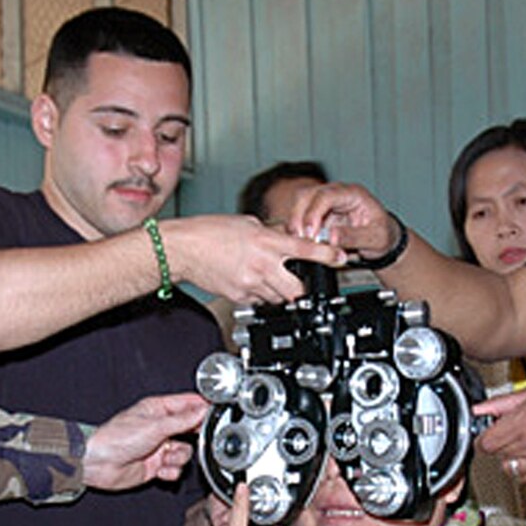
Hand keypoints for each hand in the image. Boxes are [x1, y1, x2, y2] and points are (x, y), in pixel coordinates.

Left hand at [81, 393, 206, 490]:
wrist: (99, 463)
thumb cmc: (116, 438)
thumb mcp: (155, 425)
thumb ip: (182, 420)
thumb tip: (202, 410)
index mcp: (158, 410)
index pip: (187, 403)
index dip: (202, 407)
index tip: (215, 412)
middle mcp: (160, 427)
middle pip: (190, 430)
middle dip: (193, 437)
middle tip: (194, 439)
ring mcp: (159, 447)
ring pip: (185, 452)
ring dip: (179, 457)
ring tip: (166, 457)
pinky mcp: (156, 465)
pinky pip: (175, 468)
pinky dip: (171, 471)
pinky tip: (160, 469)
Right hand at [165, 215, 345, 302]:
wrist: (184, 248)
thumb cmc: (211, 232)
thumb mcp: (249, 224)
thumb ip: (272, 234)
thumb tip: (289, 237)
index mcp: (267, 242)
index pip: (306, 250)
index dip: (328, 255)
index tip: (341, 257)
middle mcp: (262, 265)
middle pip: (297, 289)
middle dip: (302, 288)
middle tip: (300, 281)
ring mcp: (250, 284)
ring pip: (279, 298)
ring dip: (280, 291)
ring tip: (267, 276)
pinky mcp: (240, 297)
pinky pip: (259, 301)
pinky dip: (261, 294)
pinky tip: (250, 281)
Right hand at [291, 183, 398, 260]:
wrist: (382, 240)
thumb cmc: (382, 235)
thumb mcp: (375, 239)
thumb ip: (355, 237)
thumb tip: (333, 237)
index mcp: (353, 194)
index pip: (326, 195)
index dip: (314, 212)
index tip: (310, 233)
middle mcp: (336, 194)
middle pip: (307, 195)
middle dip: (299, 216)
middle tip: (300, 239)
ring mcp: (324, 203)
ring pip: (299, 204)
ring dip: (296, 223)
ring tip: (302, 243)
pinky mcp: (317, 215)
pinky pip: (301, 218)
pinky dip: (298, 230)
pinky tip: (303, 243)